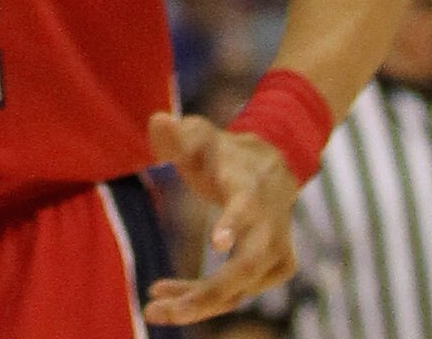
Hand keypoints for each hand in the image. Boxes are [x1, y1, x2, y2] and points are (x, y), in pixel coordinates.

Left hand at [145, 108, 302, 321]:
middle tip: (158, 309)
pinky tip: (169, 294)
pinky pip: (238, 294)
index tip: (216, 244)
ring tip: (154, 307)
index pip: (245, 207)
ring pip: (238, 292)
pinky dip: (205, 299)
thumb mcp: (200, 134)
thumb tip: (158, 121)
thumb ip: (178, 133)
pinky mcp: (278, 270)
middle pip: (243, 269)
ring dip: (196, 303)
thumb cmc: (224, 152)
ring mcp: (278, 252)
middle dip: (204, 294)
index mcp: (249, 188)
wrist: (272, 166)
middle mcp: (270, 226)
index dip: (232, 223)